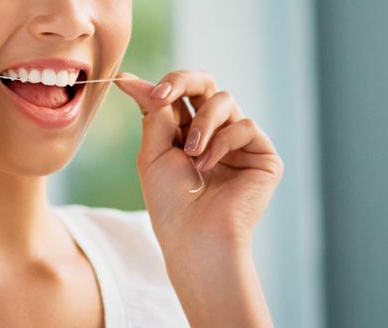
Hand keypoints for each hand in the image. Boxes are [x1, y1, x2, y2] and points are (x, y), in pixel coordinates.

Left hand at [116, 70, 279, 326]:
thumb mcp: (153, 152)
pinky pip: (244, 126)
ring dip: (202, 124)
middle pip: (205, 84)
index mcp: (185, 133)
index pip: (178, 95)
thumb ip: (151, 113)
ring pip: (224, 100)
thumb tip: (129, 79)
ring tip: (191, 154)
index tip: (125, 82)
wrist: (194, 236)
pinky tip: (207, 165)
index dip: (158, 85)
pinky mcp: (262, 155)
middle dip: (183, 81)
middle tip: (163, 94)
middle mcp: (214, 133)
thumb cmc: (170, 202)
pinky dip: (222, 142)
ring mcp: (239, 143)